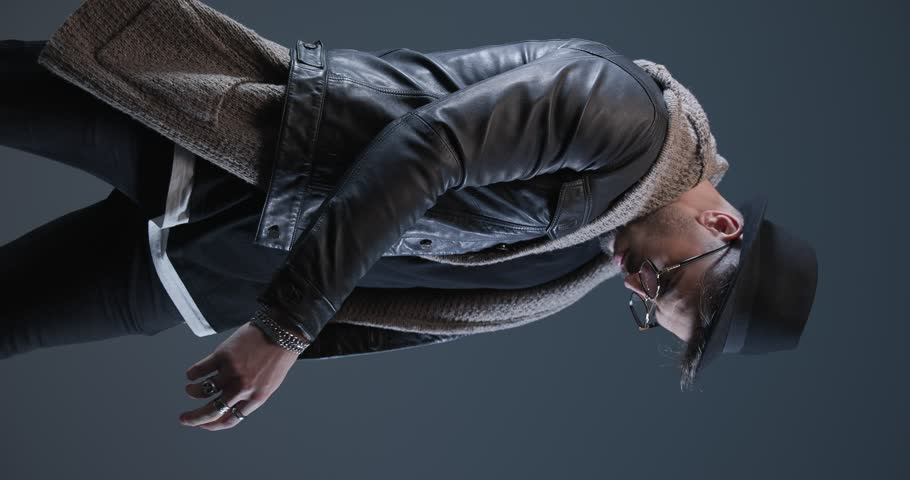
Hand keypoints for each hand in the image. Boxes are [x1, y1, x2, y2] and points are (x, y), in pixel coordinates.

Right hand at [179, 321, 299, 430]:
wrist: (283, 331)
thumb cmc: (278, 355)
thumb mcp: (270, 382)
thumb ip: (251, 394)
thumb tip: (230, 404)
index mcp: (256, 397)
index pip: (230, 419)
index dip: (212, 425)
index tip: (203, 424)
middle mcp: (242, 388)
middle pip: (212, 411)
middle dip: (194, 419)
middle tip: (184, 419)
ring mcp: (232, 372)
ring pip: (202, 391)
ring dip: (192, 393)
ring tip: (189, 390)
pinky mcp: (223, 355)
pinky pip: (200, 370)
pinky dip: (192, 374)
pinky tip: (191, 374)